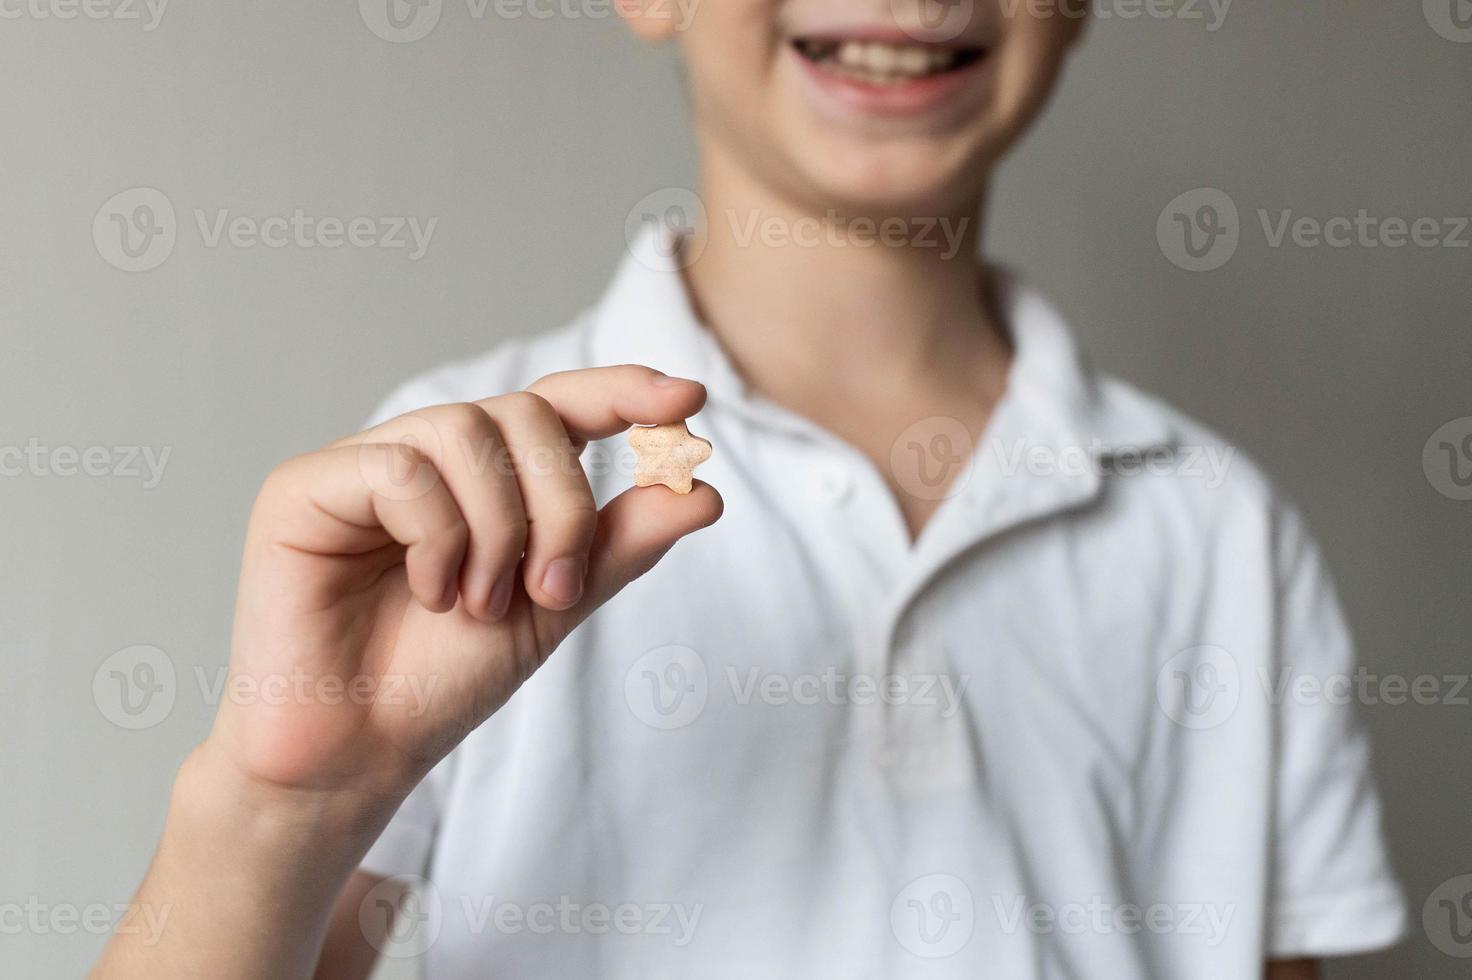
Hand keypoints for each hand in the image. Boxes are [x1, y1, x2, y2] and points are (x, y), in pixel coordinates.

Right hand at [208, 365, 720, 805]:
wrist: (362, 750)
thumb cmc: (446, 675)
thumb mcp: (555, 603)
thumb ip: (619, 544)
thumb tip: (705, 491)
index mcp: (488, 475)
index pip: (560, 403)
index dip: (623, 392)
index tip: (690, 401)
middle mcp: (429, 454)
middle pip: (525, 414)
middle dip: (561, 505)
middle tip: (550, 590)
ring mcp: (365, 463)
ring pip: (467, 431)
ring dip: (497, 530)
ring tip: (479, 604)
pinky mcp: (305, 486)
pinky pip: (402, 469)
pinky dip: (437, 537)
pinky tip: (428, 592)